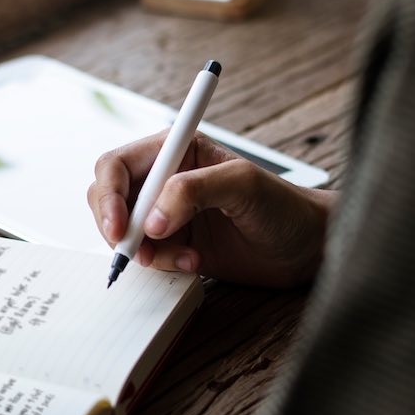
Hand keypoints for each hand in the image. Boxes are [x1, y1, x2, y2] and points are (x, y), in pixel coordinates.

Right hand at [87, 132, 334, 286]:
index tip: (121, 227)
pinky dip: (160, 263)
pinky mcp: (174, 242)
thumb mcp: (242, 185)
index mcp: (176, 150)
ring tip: (184, 257)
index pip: (117, 165)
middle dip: (117, 226)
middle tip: (136, 251)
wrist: (306, 247)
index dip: (110, 195)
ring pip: (123, 230)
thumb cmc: (284, 206)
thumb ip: (193, 191)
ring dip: (144, 250)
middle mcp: (165, 178)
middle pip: (108, 196)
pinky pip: (144, 254)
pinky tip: (192, 262)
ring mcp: (167, 212)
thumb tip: (152, 219)